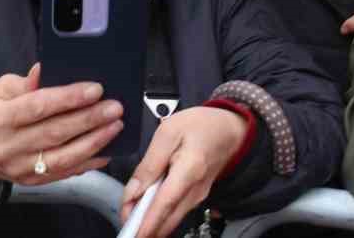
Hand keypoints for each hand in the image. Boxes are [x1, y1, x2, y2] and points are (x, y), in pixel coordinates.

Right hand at [0, 64, 122, 185]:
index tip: (95, 90)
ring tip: (115, 127)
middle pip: (54, 133)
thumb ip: (25, 82)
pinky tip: (105, 151)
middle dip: (89, 119)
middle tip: (114, 108)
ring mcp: (19, 168)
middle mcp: (8, 146)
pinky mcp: (31, 181)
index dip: (68, 98)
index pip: (38, 107)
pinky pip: (63, 174)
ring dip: (94, 142)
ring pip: (62, 158)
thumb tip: (45, 70)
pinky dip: (87, 163)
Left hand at [121, 106, 248, 237]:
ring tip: (131, 214)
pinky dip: (159, 215)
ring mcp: (198, 197)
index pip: (166, 203)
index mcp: (189, 169)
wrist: (229, 129)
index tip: (132, 233)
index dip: (147, 222)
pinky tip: (146, 209)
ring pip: (171, 219)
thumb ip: (149, 164)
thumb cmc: (200, 126)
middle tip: (124, 222)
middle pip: (168, 219)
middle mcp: (196, 190)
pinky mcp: (196, 198)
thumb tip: (133, 191)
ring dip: (150, 222)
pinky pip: (175, 212)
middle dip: (144, 226)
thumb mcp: (168, 132)